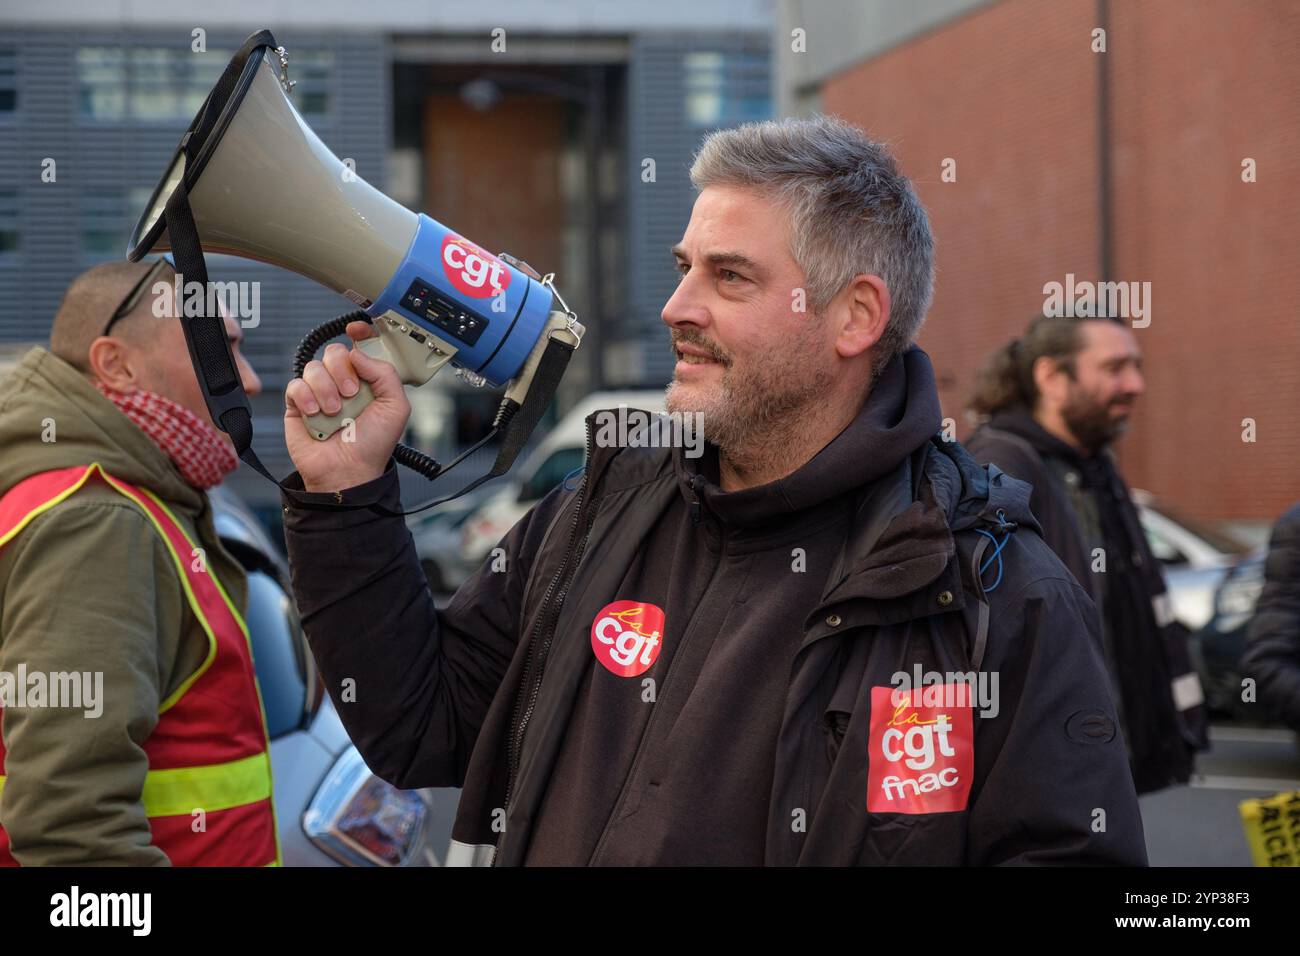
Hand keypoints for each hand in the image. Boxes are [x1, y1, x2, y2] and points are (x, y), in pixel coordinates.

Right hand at [284, 321, 410, 492]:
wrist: (347, 471)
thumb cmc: (373, 445)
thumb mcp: (396, 407)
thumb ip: (385, 373)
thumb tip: (358, 351)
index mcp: (369, 380)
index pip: (361, 347)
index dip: (360, 333)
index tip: (356, 331)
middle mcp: (344, 383)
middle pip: (335, 352)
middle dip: (344, 370)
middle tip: (352, 393)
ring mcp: (320, 392)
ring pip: (315, 367)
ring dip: (326, 389)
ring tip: (335, 412)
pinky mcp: (298, 404)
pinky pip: (295, 384)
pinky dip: (307, 397)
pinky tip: (316, 414)